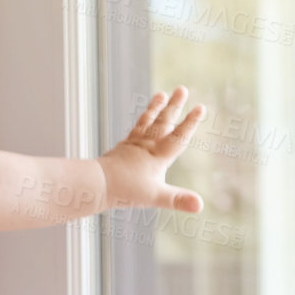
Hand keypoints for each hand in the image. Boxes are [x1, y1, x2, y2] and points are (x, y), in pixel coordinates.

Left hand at [101, 87, 204, 211]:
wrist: (94, 183)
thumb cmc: (124, 191)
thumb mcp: (155, 197)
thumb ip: (178, 200)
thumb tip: (200, 206)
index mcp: (158, 156)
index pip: (179, 136)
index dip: (190, 123)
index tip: (200, 106)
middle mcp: (146, 146)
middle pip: (163, 123)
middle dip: (174, 106)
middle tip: (181, 88)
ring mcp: (132, 145)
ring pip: (147, 122)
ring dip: (155, 109)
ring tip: (160, 94)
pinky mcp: (121, 148)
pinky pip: (135, 130)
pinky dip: (141, 122)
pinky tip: (143, 118)